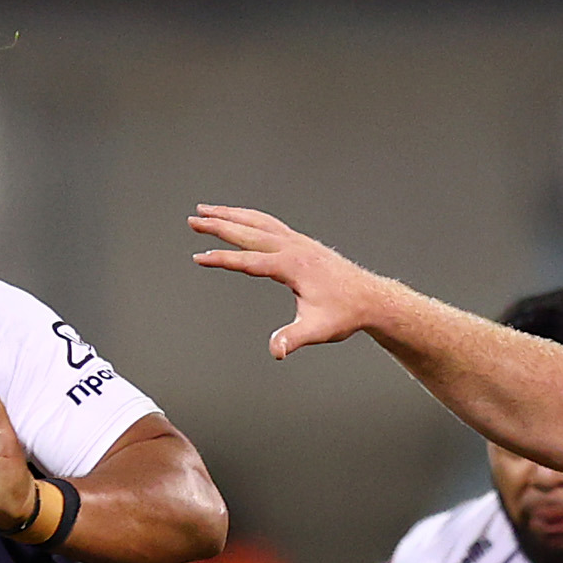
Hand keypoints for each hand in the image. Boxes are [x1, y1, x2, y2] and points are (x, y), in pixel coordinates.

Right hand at [187, 205, 382, 358]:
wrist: (369, 298)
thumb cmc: (345, 314)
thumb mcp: (317, 330)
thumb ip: (293, 339)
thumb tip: (276, 351)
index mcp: (292, 266)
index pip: (248, 260)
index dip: (221, 259)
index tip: (199, 258)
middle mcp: (294, 247)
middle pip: (249, 231)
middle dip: (218, 225)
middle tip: (193, 220)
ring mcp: (298, 241)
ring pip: (258, 221)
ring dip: (231, 214)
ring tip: (207, 210)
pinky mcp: (302, 242)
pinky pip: (270, 224)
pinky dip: (250, 217)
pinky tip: (239, 217)